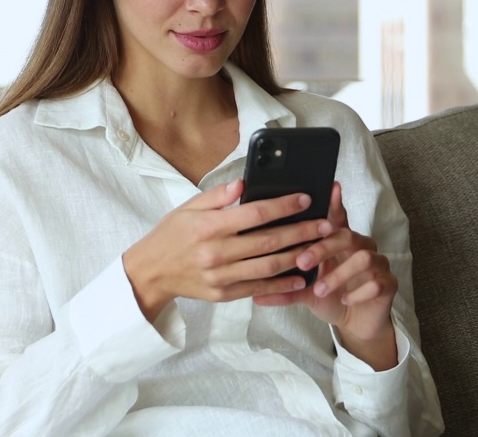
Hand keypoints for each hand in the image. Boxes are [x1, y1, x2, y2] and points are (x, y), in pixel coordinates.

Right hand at [122, 179, 330, 322]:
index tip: (305, 198)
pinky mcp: (224, 294)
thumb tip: (244, 183)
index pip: (255, 213)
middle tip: (325, 224)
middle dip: (301, 231)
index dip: (283, 205)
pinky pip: (259, 288)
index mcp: (209, 227)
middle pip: (269, 241)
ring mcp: (221, 276)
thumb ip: (217, 196)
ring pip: (269, 266)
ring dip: (298, 257)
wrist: (151, 272)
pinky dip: (282, 283)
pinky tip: (301, 276)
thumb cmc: (171, 235)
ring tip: (320, 247)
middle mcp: (217, 252)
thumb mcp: (188, 208)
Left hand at [253, 182, 398, 369]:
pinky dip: (357, 292)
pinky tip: (344, 300)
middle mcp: (362, 247)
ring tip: (320, 290)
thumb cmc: (330, 298)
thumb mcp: (305, 293)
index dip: (335, 202)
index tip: (331, 187)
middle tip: (302, 263)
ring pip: (364, 258)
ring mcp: (378, 264)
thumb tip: (255, 295)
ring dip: (338, 274)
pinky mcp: (389, 284)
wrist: (355, 323)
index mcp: (340, 242)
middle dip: (323, 248)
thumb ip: (285, 289)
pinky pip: (378, 282)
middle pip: (346, 235)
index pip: (338, 217)